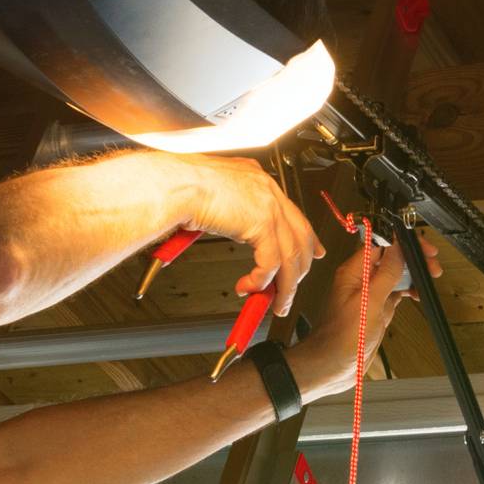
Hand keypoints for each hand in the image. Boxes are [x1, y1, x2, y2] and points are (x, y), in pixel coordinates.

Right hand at [115, 151, 323, 315]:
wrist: (170, 185)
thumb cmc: (178, 187)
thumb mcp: (213, 196)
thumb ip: (230, 211)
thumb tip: (234, 229)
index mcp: (257, 179)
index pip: (293, 213)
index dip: (306, 239)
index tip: (313, 253)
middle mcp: (267, 189)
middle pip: (300, 236)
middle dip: (299, 270)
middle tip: (289, 293)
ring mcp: (267, 205)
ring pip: (289, 255)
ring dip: (284, 286)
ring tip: (275, 304)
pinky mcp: (261, 222)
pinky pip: (270, 263)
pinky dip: (260, 281)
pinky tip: (247, 287)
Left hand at [290, 233, 444, 399]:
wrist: (333, 366)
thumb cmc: (342, 338)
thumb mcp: (369, 303)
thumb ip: (385, 274)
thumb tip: (397, 249)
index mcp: (354, 272)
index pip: (381, 245)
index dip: (402, 242)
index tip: (421, 247)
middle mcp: (361, 280)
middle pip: (391, 258)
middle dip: (412, 258)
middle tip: (431, 264)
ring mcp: (370, 295)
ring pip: (395, 275)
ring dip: (413, 273)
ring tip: (430, 276)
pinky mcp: (376, 309)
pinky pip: (395, 293)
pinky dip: (408, 290)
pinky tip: (418, 294)